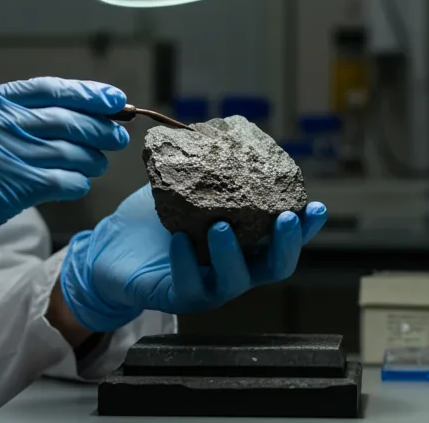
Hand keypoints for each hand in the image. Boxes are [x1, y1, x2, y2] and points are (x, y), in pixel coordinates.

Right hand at [0, 77, 128, 302]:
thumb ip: (6, 122)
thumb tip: (67, 121)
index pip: (46, 88)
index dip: (85, 92)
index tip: (112, 98)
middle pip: (61, 117)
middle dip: (98, 125)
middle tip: (118, 133)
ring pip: (64, 150)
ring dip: (90, 158)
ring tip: (98, 164)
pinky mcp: (1, 186)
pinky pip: (57, 180)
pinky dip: (76, 183)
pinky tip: (80, 185)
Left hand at [59, 184, 327, 332]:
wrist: (111, 248)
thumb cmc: (153, 219)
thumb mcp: (183, 186)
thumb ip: (208, 168)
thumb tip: (224, 131)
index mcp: (244, 242)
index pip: (282, 237)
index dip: (305, 227)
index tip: (317, 207)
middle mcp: (235, 267)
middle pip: (275, 268)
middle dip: (285, 245)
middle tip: (285, 219)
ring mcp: (209, 286)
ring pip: (235, 281)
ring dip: (232, 255)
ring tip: (221, 228)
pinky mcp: (178, 297)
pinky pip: (190, 286)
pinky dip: (186, 263)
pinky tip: (178, 241)